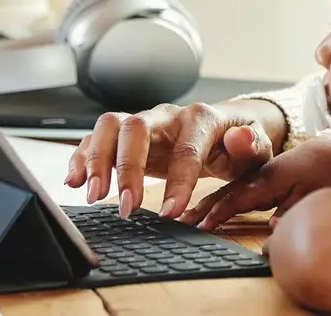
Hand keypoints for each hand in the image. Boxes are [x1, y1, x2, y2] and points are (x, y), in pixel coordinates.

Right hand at [62, 98, 285, 219]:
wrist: (225, 131)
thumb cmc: (239, 144)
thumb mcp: (256, 147)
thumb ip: (252, 144)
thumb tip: (240, 138)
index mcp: (201, 118)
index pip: (186, 147)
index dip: (178, 180)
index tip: (170, 214)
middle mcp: (167, 116)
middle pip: (136, 127)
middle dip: (126, 167)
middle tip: (126, 208)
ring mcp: (143, 123)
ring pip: (110, 127)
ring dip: (96, 160)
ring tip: (93, 196)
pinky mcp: (126, 136)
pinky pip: (95, 138)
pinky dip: (80, 157)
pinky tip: (74, 182)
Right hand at [179, 137, 330, 229]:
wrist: (326, 151)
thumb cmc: (320, 171)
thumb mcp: (312, 193)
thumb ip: (292, 211)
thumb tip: (275, 229)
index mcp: (266, 178)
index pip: (237, 196)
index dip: (218, 213)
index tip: (199, 226)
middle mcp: (253, 175)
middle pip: (220, 193)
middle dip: (197, 208)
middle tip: (174, 222)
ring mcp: (251, 176)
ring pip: (219, 191)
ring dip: (197, 204)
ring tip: (176, 217)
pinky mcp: (251, 178)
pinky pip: (223, 190)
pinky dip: (207, 199)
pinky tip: (193, 207)